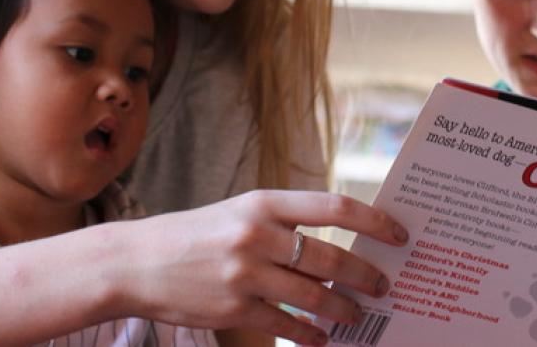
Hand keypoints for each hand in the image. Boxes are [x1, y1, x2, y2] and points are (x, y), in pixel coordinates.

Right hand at [107, 190, 407, 346]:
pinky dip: (311, 335)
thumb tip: (337, 253)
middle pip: (332, 257)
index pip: (334, 206)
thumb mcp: (240, 213)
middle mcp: (258, 235)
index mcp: (264, 202)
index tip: (399, 234)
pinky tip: (323, 339)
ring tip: (358, 314)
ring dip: (344, 309)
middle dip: (366, 275)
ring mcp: (246, 274)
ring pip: (315, 296)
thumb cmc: (197, 235)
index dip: (374, 220)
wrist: (136, 262)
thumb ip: (286, 226)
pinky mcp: (235, 309)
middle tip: (383, 285)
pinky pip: (288, 325)